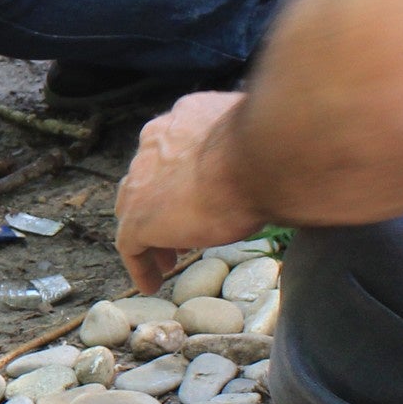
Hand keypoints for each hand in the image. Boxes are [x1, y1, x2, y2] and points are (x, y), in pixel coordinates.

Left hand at [115, 91, 264, 290]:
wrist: (258, 159)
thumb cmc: (271, 145)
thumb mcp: (257, 134)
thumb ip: (247, 141)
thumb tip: (270, 150)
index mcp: (182, 119)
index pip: (171, 149)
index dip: (181, 176)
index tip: (196, 197)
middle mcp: (155, 143)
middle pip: (146, 178)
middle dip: (161, 203)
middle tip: (179, 229)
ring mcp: (141, 181)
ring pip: (135, 209)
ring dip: (150, 235)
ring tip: (166, 262)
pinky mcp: (139, 218)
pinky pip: (131, 246)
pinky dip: (140, 265)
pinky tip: (153, 284)